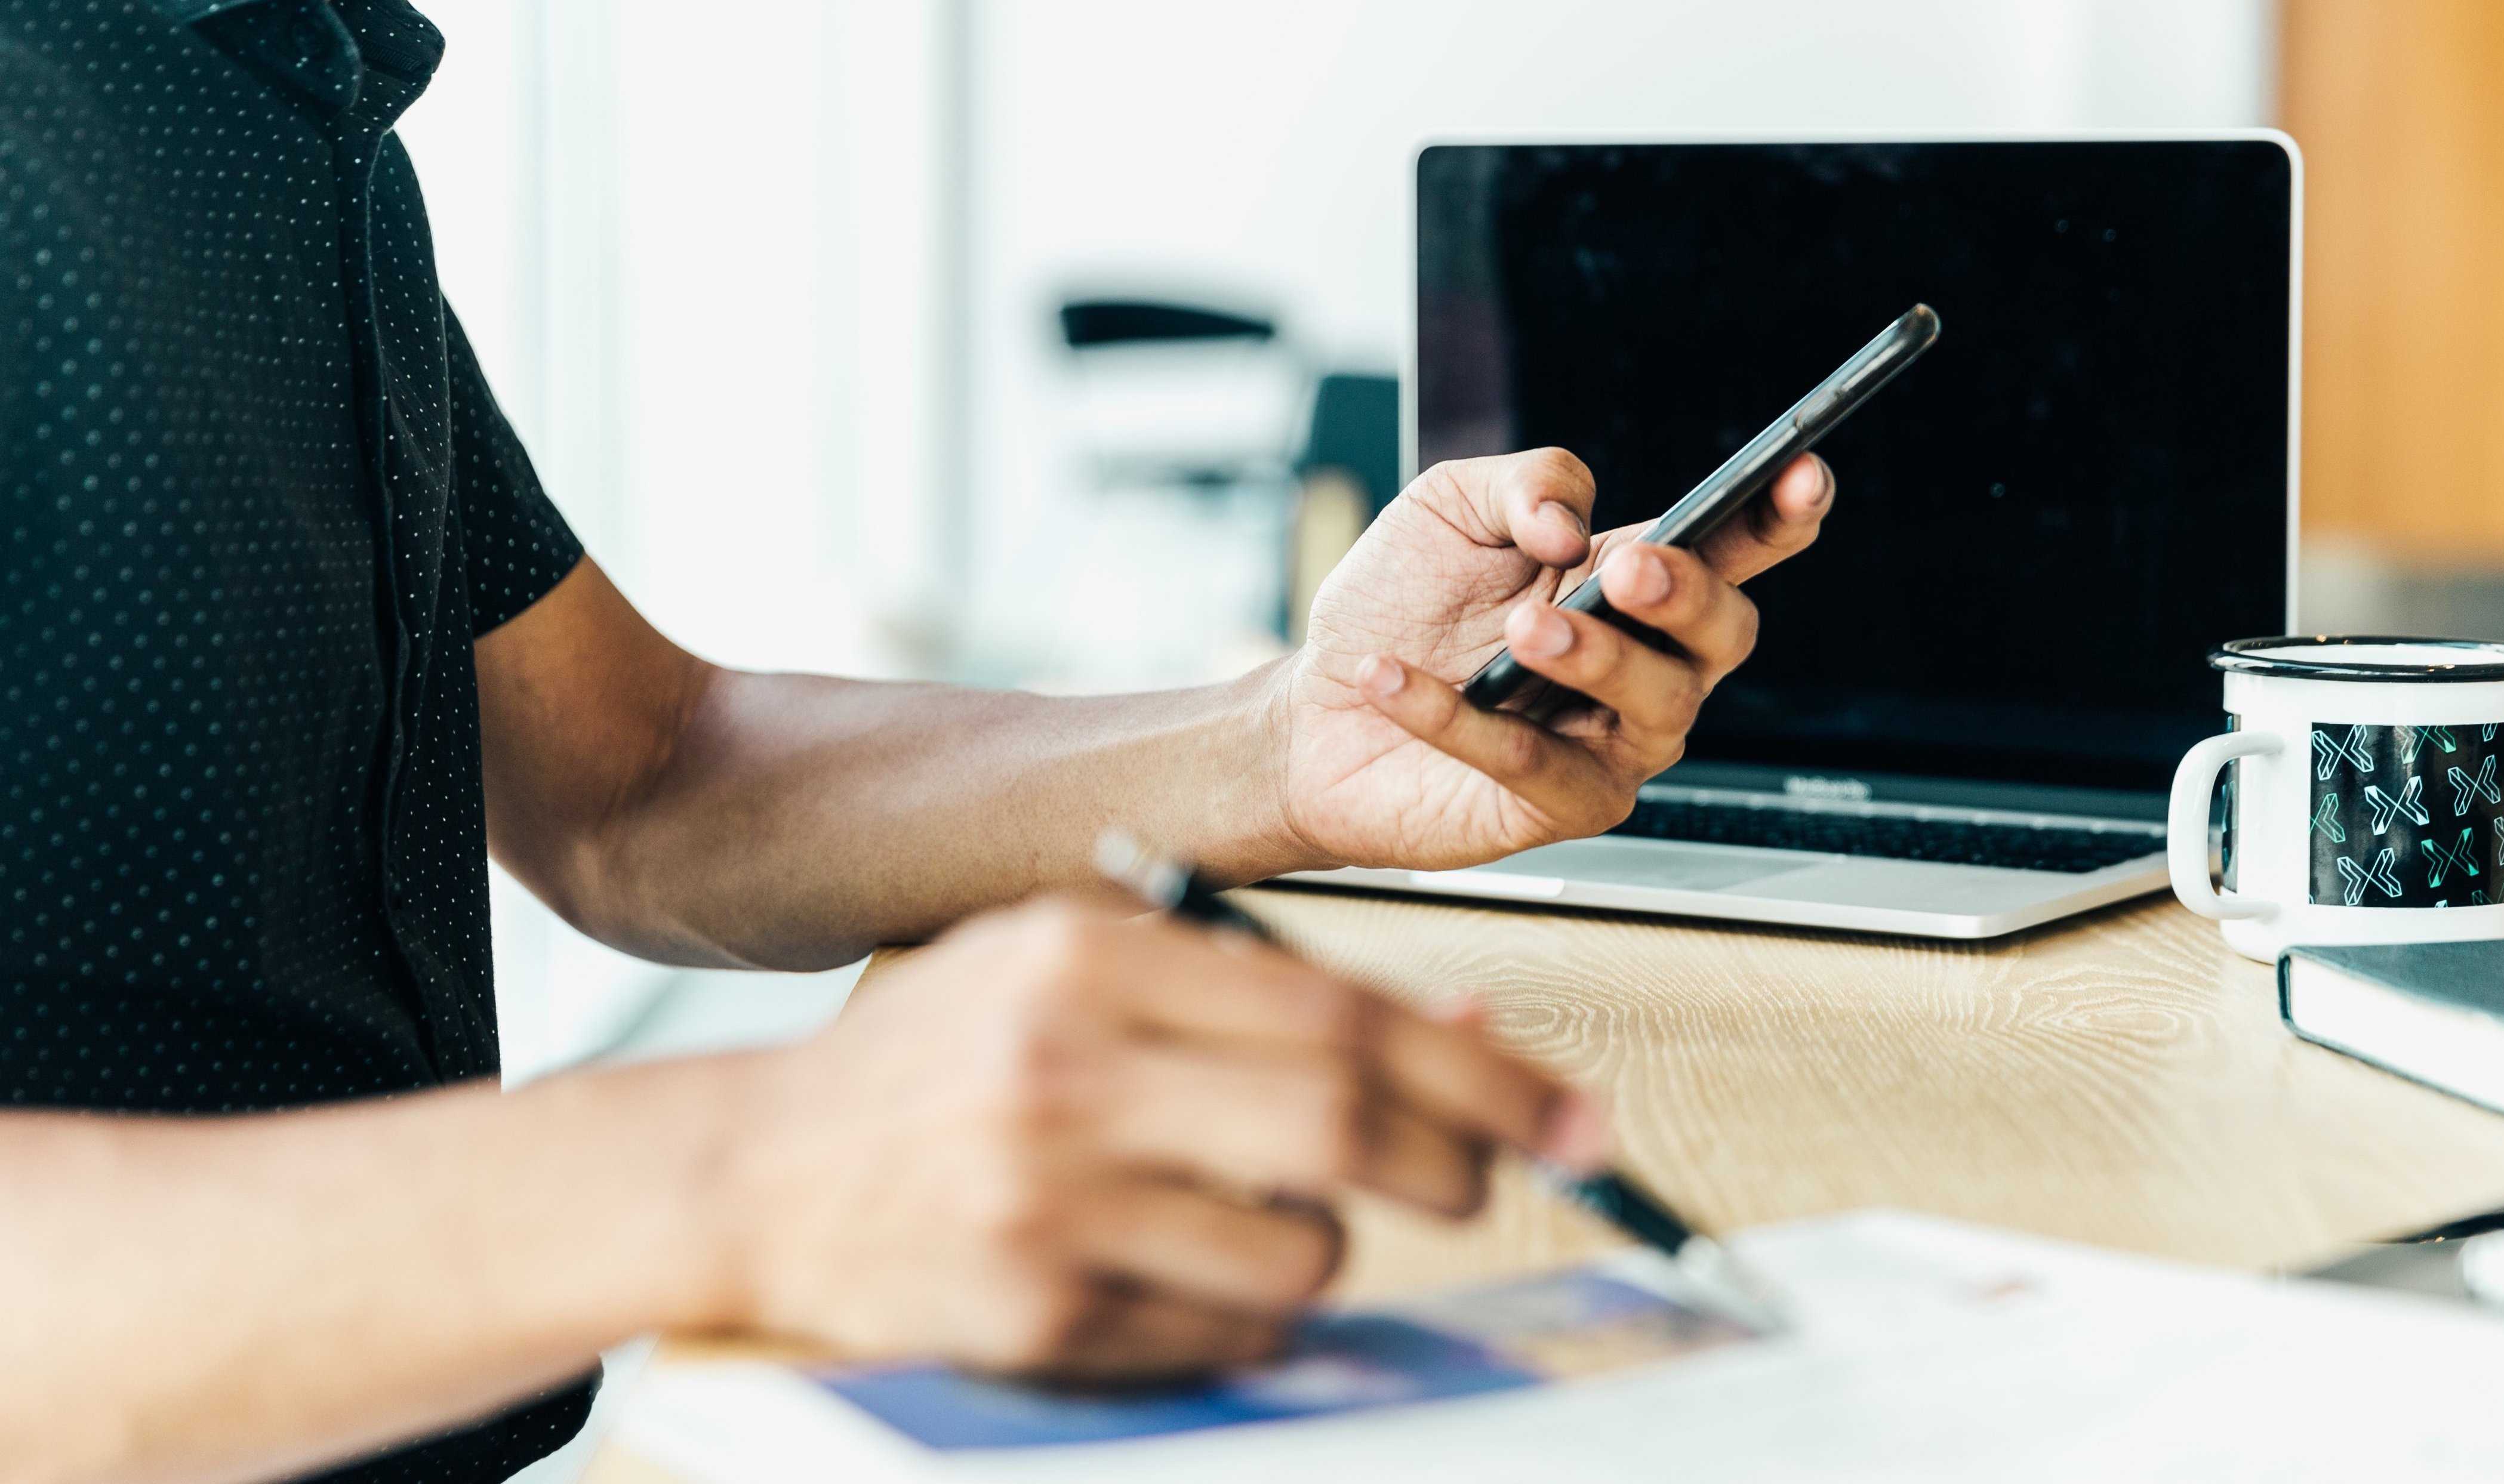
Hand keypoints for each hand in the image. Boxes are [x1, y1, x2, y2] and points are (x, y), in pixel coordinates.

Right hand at [714, 897, 1602, 1379]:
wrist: (756, 1174)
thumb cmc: (943, 1060)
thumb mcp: (1084, 975)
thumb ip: (1261, 992)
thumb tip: (1470, 1033)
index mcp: (1087, 956)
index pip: (1340, 1011)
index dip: (1482, 1073)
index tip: (1572, 1114)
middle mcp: (1065, 1066)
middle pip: (1341, 1125)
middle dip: (1459, 1162)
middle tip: (1493, 1178)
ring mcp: (1043, 1199)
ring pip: (1297, 1252)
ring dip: (1328, 1249)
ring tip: (1262, 1219)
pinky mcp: (1028, 1314)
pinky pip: (1220, 1338)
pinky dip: (1247, 1317)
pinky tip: (1181, 1273)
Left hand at [1273, 447, 1832, 868]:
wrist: (1314, 710)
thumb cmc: (1396, 608)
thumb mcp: (1447, 507)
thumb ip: (1523, 482)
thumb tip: (1572, 521)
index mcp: (1631, 583)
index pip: (1732, 551)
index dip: (1777, 518)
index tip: (1801, 475)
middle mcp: (1641, 666)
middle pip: (1724, 634)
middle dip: (1687, 596)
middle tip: (1626, 568)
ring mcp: (1607, 744)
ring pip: (1659, 707)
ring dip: (1598, 658)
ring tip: (1522, 631)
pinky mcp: (1553, 808)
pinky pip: (1532, 764)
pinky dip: (1460, 719)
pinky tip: (1395, 678)